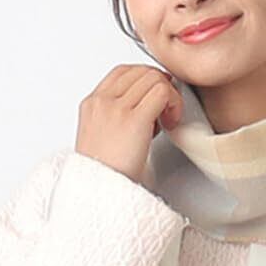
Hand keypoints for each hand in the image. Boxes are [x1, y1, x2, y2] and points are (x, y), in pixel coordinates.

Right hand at [75, 64, 183, 185]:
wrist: (99, 194)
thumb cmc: (106, 175)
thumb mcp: (102, 137)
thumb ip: (115, 116)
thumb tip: (145, 104)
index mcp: (91, 104)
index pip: (123, 71)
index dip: (145, 80)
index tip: (154, 98)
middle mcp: (101, 102)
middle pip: (141, 71)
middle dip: (159, 88)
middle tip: (164, 111)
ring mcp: (116, 109)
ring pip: (154, 78)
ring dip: (168, 97)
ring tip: (166, 120)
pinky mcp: (133, 120)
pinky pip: (162, 92)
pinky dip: (174, 103)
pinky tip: (170, 123)